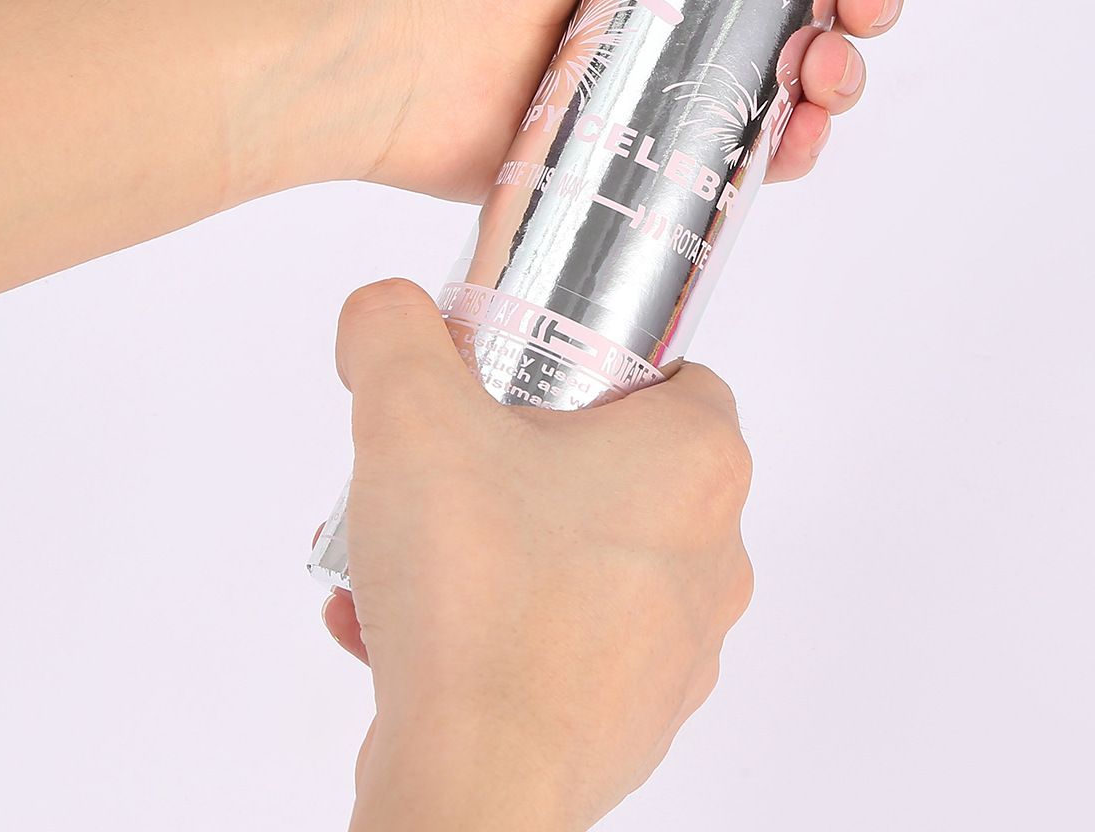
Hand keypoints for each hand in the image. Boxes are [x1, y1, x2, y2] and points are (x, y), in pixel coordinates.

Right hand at [322, 279, 753, 831]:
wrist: (474, 783)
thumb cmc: (480, 595)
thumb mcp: (411, 412)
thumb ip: (391, 330)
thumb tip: (383, 312)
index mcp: (699, 462)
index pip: (675, 376)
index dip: (593, 364)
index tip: (519, 375)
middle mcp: (712, 556)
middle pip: (613, 470)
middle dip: (518, 462)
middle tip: (446, 465)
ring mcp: (677, 648)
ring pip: (575, 560)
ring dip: (488, 548)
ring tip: (403, 553)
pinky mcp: (629, 718)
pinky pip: (554, 643)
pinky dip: (486, 626)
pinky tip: (396, 629)